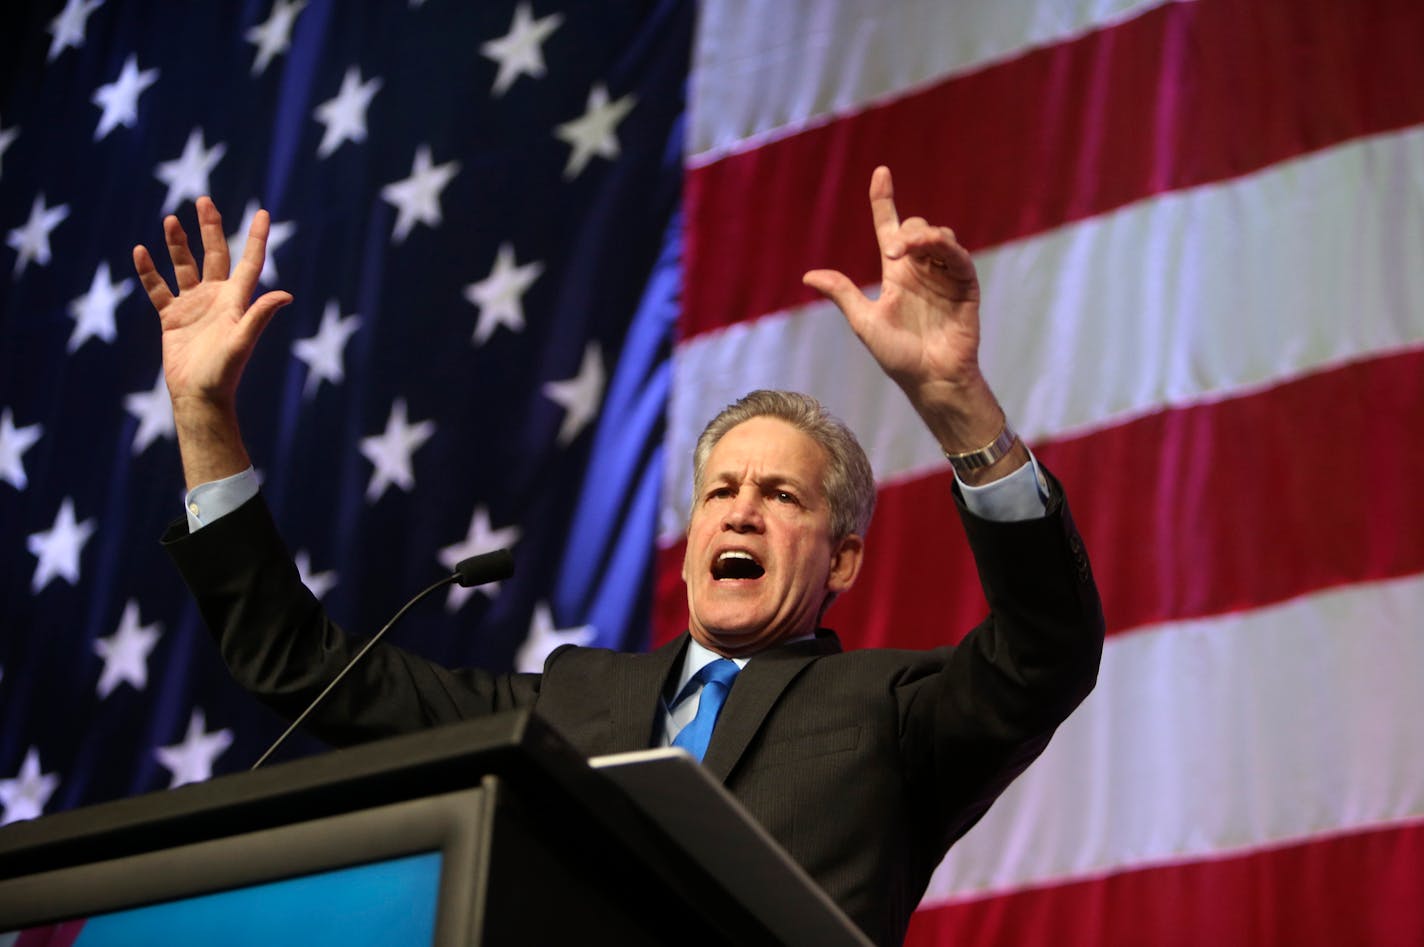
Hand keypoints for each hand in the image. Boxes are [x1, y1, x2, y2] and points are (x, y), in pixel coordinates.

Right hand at [133, 196, 290, 412]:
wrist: (198, 396)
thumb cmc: (223, 373)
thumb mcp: (242, 341)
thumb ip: (259, 315)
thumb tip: (286, 294)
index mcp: (236, 300)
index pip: (250, 261)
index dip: (256, 237)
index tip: (262, 212)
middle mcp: (216, 298)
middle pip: (215, 255)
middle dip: (210, 228)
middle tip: (204, 200)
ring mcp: (193, 306)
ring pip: (184, 266)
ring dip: (177, 244)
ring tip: (170, 220)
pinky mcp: (172, 317)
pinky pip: (158, 288)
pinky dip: (149, 271)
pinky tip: (140, 251)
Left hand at [804, 166, 1010, 457]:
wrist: (930, 379)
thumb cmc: (897, 356)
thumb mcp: (864, 322)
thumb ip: (842, 294)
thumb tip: (808, 275)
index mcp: (897, 275)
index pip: (890, 228)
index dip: (885, 201)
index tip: (881, 173)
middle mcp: (921, 271)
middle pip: (916, 227)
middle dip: (906, 231)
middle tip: (893, 253)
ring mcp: (944, 277)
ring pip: (938, 236)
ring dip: (925, 236)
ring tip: (909, 252)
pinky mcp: (965, 286)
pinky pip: (958, 256)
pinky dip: (946, 247)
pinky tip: (934, 249)